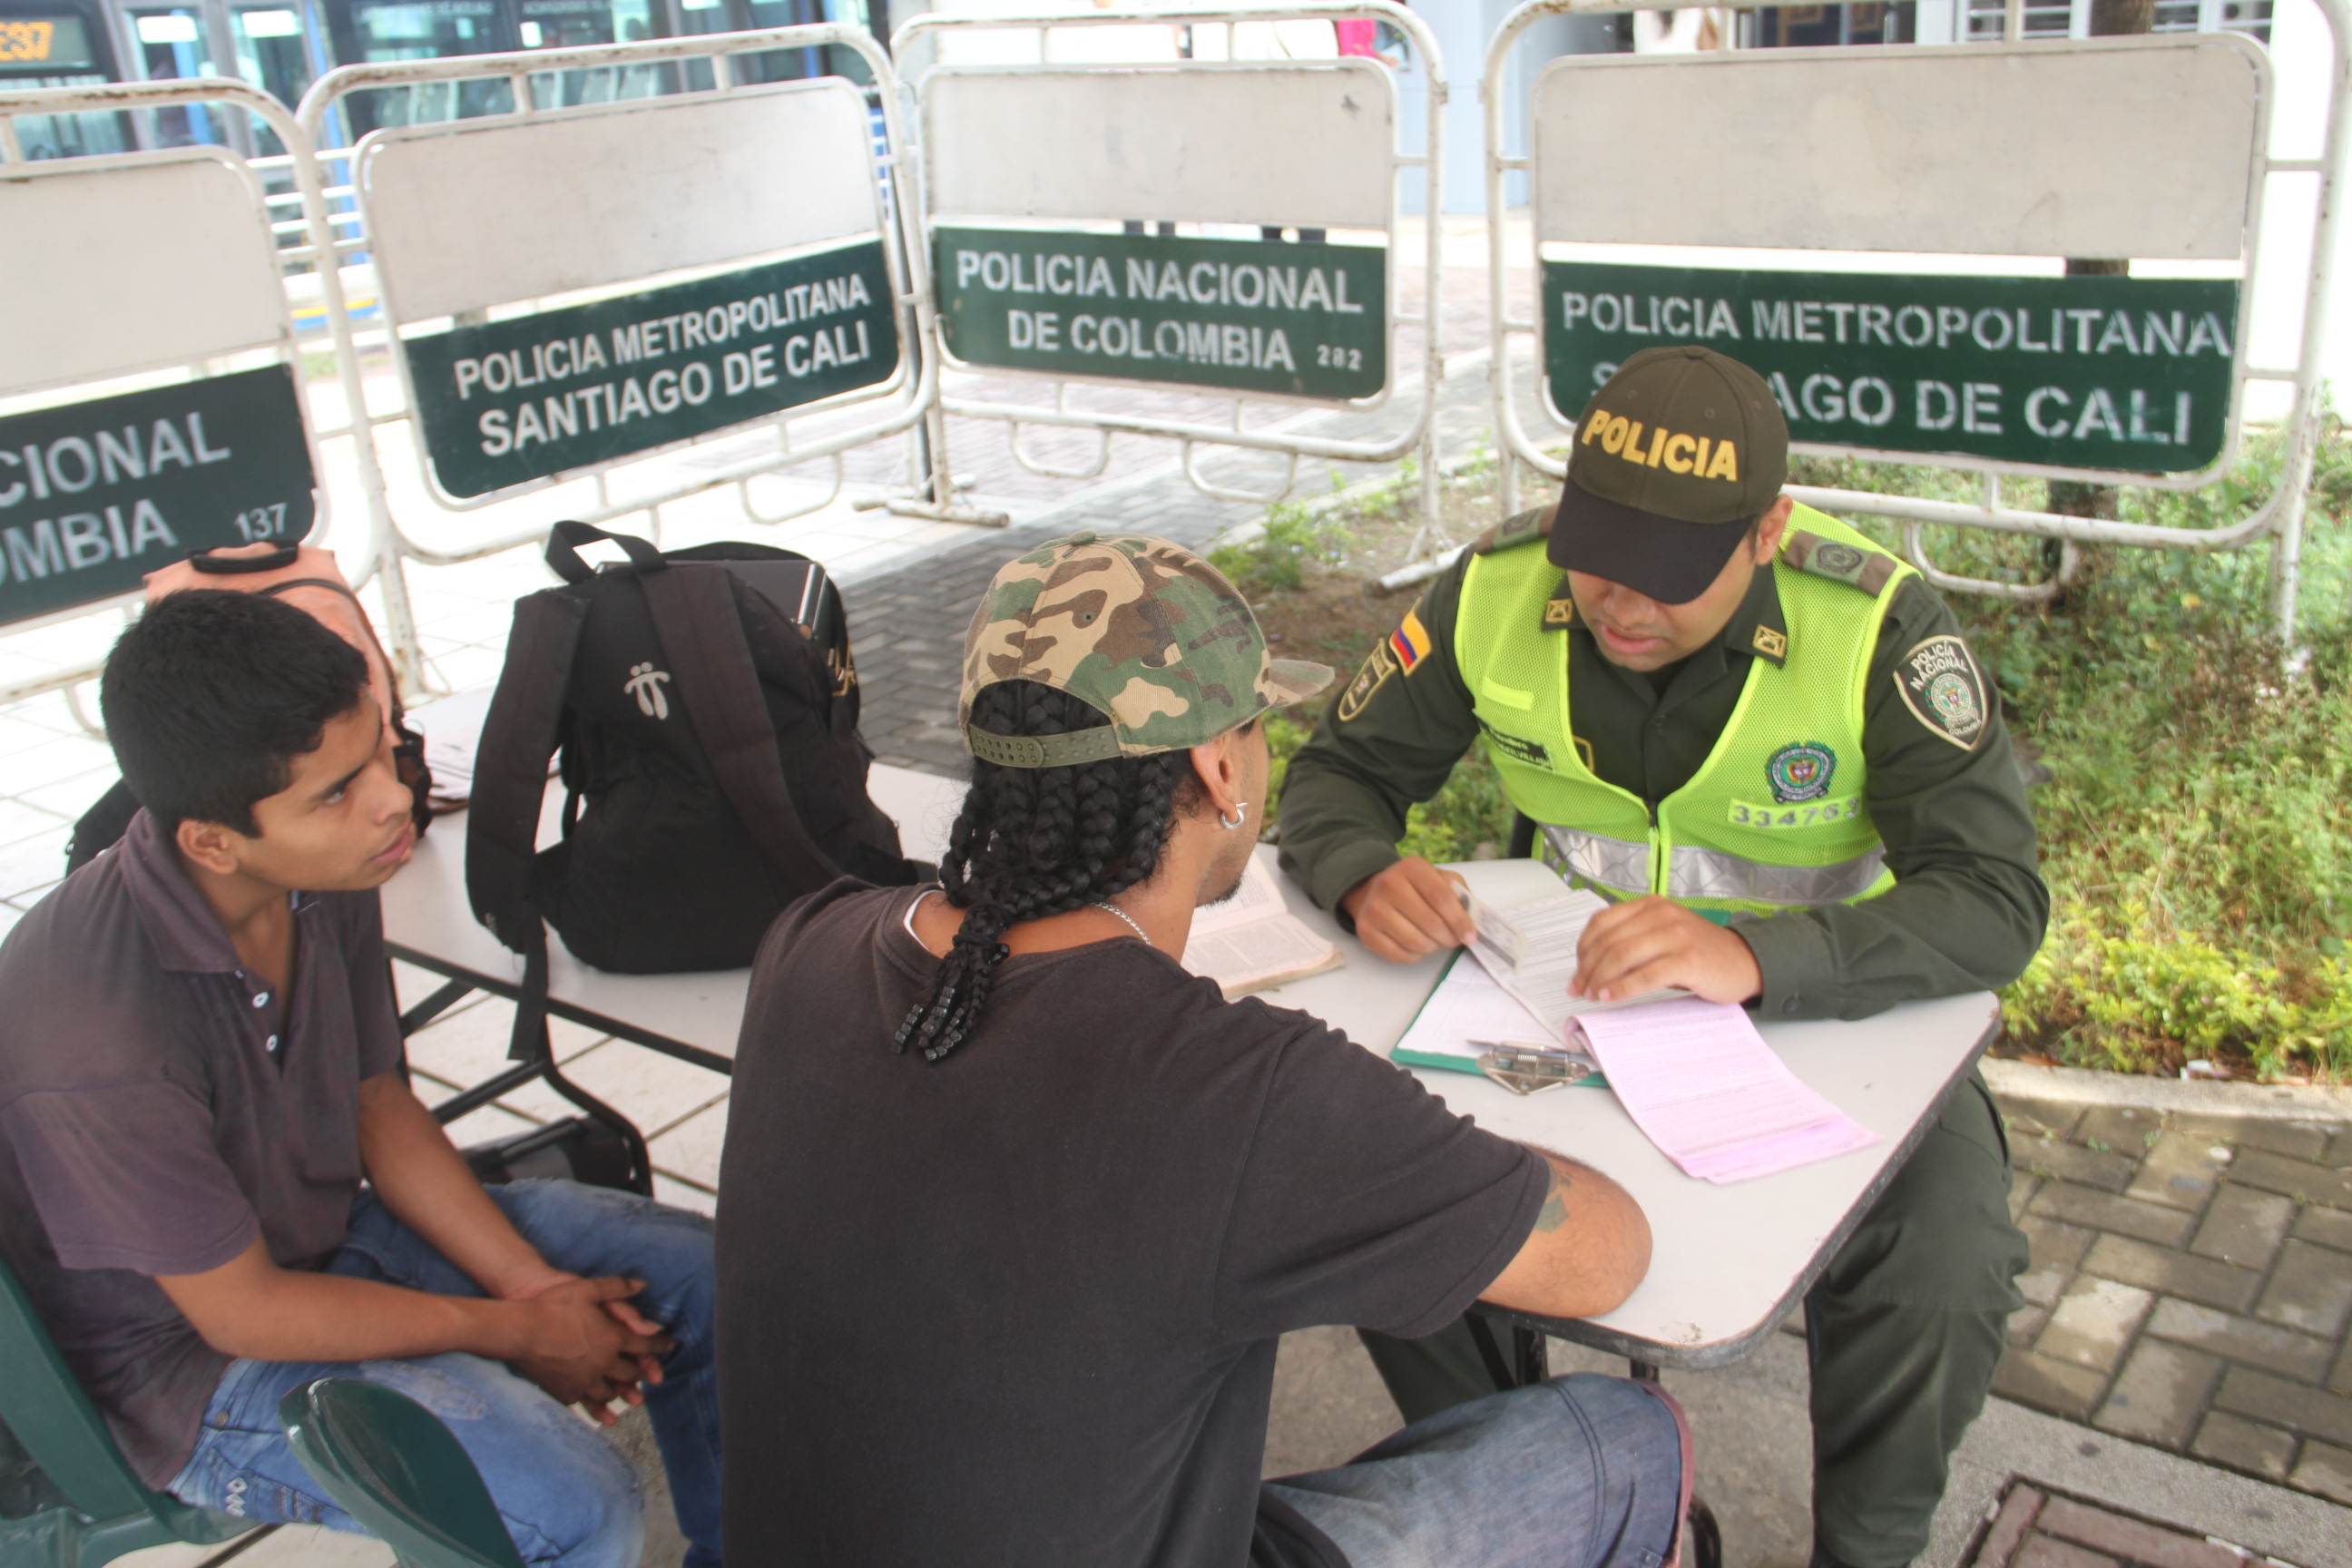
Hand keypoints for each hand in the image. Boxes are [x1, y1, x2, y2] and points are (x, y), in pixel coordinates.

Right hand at [508, 1276, 674, 1423]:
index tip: (669, 1346)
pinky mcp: (565, 1391)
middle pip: (629, 1373)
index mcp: (613, 1338)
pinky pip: (584, 1402)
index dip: (659, 1345)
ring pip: (609, 1393)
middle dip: (642, 1373)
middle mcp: (603, 1363)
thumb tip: (642, 1284)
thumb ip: (617, 1287)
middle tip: (649, 1374)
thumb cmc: (552, 1306)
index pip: (645, 1345)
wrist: (519, 1331)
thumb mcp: (588, 1289)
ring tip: (625, 1394)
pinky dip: (593, 1405)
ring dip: (619, 1392)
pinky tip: (595, 1406)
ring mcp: (584, 1381)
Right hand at [1341, 857, 1475, 963]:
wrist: (1374, 891)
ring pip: (1416, 942)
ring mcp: (1374, 908)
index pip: (1441, 897)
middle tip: (1452, 940)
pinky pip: (1399, 955)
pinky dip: (1415, 956)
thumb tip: (1470, 921)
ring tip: (1434, 941)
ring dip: (1432, 947)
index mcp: (1412, 867)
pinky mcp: (1365, 930)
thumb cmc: (1415, 888)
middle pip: (1430, 922)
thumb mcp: (1439, 879)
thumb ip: (1459, 894)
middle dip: (1448, 937)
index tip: (1470, 937)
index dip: (1459, 920)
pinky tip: (1417, 946)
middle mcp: (1389, 884)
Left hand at [1571, 896, 1762, 1005]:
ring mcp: (1676, 935)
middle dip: (1587, 969)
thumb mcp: (1662, 936)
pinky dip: (1623, 988)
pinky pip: (1646, 974)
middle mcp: (1661, 915)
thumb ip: (1631, 941)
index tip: (1576, 971)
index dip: (1582, 949)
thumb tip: (1591, 966)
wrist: (1743, 961)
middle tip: (1579, 989)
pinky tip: (1611, 997)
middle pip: (1609, 941)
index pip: (1602, 922)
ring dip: (1601, 979)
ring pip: (1623, 955)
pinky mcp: (1688, 959)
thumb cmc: (1699, 952)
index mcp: (1650, 906)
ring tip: (1592, 995)